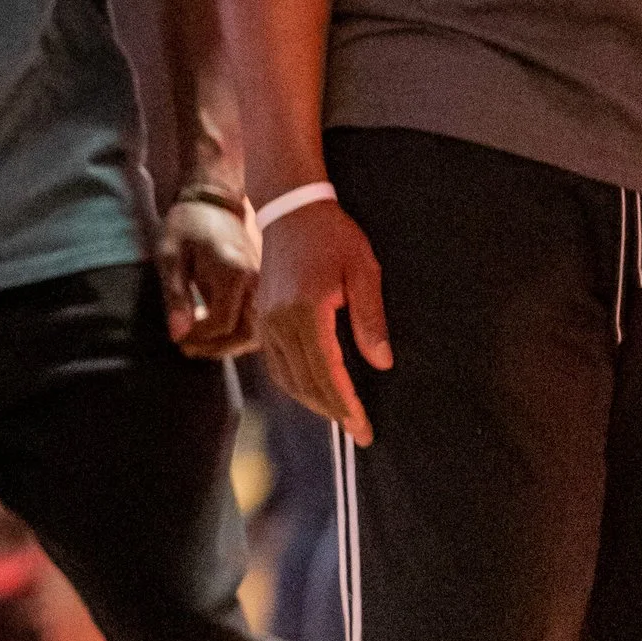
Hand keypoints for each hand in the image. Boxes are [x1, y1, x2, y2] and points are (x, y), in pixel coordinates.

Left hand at [157, 192, 257, 358]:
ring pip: (257, 331)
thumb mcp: (170, 257)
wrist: (212, 201)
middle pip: (248, 334)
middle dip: (218, 348)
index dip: (199, 337)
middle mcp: (255, 280)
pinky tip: (212, 330)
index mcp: (233, 272)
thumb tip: (178, 334)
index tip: (178, 338)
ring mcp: (262, 283)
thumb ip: (175, 296)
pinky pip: (256, 320)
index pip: (222, 322)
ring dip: (229, 344)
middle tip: (189, 348)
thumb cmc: (186, 225)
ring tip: (199, 343)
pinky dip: (237, 332)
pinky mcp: (261, 286)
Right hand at [257, 199, 389, 443]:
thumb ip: (370, 319)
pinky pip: (275, 363)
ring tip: (340, 415)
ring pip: (287, 378)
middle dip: (333, 411)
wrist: (290, 208)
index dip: (347, 405)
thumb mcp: (363, 271)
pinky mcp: (262, 317)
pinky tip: (313, 390)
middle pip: (305, 382)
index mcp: (306, 311)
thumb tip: (380, 363)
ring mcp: (266, 320)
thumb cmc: (332, 236)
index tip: (364, 430)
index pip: (327, 373)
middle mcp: (279, 321)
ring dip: (313, 402)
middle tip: (359, 432)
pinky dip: (295, 384)